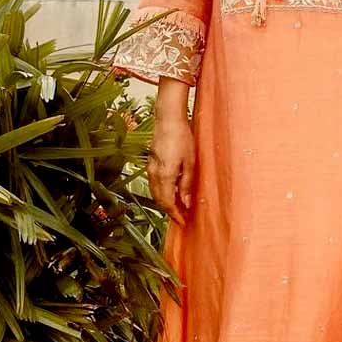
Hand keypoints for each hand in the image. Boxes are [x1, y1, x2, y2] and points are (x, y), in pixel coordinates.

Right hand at [146, 78, 194, 225]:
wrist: (168, 119)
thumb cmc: (182, 137)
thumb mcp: (190, 162)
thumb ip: (186, 184)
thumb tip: (186, 203)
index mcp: (165, 175)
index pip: (167, 203)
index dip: (175, 215)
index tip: (184, 222)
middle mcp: (154, 174)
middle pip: (159, 200)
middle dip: (170, 211)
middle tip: (182, 217)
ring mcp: (150, 168)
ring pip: (155, 193)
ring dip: (166, 202)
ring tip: (179, 207)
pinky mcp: (150, 163)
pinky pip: (154, 184)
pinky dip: (162, 192)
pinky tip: (172, 191)